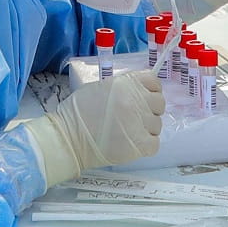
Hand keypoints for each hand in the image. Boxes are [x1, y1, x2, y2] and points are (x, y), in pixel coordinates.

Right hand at [27, 70, 164, 182]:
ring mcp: (140, 122)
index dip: (151, 90)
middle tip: (133, 118)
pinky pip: (154, 143)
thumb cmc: (78, 112)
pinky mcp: (140, 144)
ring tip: (127, 132)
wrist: (68, 138)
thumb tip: (139, 93)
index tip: (144, 98)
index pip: (154, 81)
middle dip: (149, 110)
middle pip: (159, 103)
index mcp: (127, 83)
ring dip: (146, 128)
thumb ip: (123, 87)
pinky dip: (146, 145)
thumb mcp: (100, 87)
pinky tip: (132, 144)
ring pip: (157, 124)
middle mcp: (137, 100)